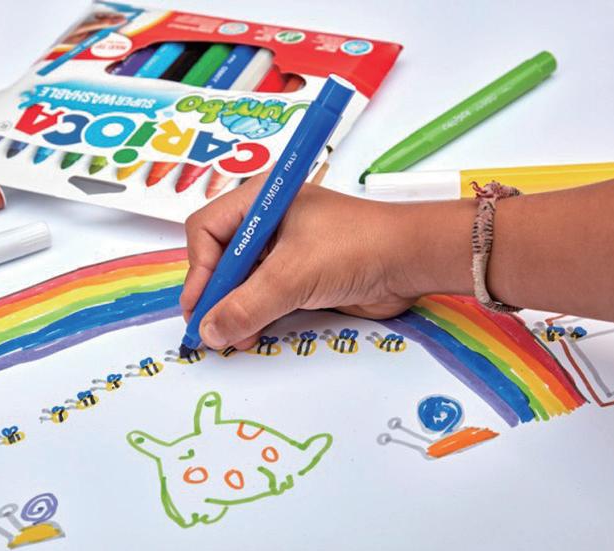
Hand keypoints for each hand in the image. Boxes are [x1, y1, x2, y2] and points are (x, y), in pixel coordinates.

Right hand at [180, 171, 470, 350]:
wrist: (413, 261)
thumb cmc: (354, 249)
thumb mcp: (292, 276)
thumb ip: (246, 306)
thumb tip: (208, 333)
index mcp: (260, 200)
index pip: (206, 230)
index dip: (199, 270)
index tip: (200, 308)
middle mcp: (265, 222)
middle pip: (219, 258)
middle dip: (214, 294)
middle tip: (210, 330)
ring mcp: (282, 249)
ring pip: (239, 281)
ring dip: (233, 310)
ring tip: (233, 338)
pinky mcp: (298, 275)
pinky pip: (262, 296)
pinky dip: (253, 316)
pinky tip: (251, 335)